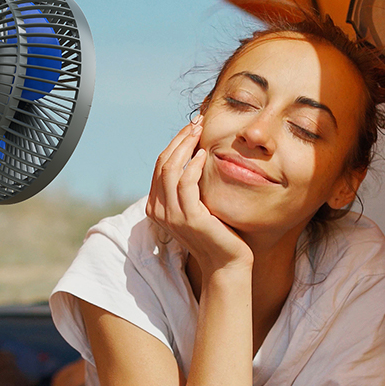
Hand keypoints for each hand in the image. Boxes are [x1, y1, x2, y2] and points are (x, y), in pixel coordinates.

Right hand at [146, 116, 252, 275]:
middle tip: (196, 122)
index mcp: (157, 206)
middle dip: (179, 139)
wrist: (227, 263)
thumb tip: (195, 154)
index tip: (191, 127)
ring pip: (171, 170)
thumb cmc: (217, 233)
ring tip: (200, 131)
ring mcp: (172, 216)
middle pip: (163, 164)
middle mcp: (159, 211)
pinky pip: (186, 184)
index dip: (175, 143)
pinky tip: (204, 155)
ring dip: (185, 146)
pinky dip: (193, 166)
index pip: (160, 166)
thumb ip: (189, 186)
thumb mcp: (198, 205)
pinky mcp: (189, 218)